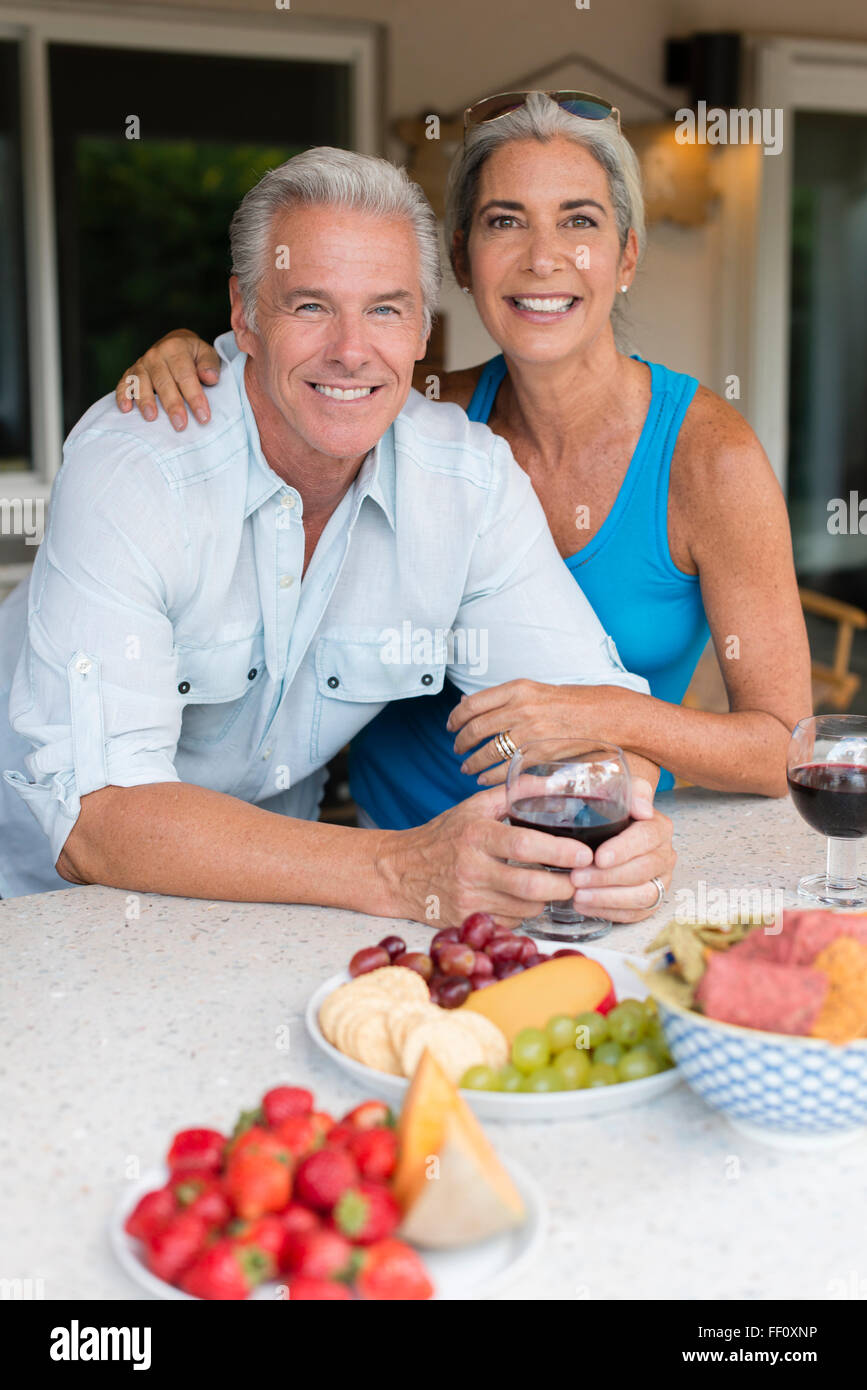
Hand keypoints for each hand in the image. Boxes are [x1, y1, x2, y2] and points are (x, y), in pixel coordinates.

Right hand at [115, 330, 220, 430]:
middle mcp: (155, 355)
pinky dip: (122, 396)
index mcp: (175, 348)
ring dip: (145, 401)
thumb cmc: (194, 355)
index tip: (203, 417)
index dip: (195, 397)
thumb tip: (209, 377)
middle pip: (163, 382)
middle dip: (172, 405)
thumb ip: (209, 365)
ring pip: (141, 383)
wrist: (174, 343)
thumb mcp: (206, 354)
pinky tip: (125, 409)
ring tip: (151, 418)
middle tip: (180, 425)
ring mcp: (141, 364)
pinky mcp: (130, 373)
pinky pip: (123, 384)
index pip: (186, 375)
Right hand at [376, 787, 594, 929]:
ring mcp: (468, 898)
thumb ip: (514, 792)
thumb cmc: (444, 835)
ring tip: (551, 885)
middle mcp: (471, 869)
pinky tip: (520, 898)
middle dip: (564, 885)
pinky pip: (511, 921)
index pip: (525, 844)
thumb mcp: (474, 807)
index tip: (584, 853)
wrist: (399, 871)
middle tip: (579, 877)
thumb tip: (554, 782)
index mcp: (476, 834)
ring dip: (546, 899)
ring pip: (526, 908)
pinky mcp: (466, 920)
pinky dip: (524, 912)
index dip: (559, 851)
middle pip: (531, 886)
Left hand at [448, 679, 621, 784]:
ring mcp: (530, 731)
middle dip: (461, 743)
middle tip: (457, 750)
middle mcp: (521, 708)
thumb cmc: (570, 702)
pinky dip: (490, 775)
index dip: (456, 717)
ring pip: (488, 750)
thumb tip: (470, 705)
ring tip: (467, 768)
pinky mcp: (539, 753)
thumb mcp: (534, 690)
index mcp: (517, 689)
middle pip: (476, 729)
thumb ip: (503, 699)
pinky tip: (484, 779)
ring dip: (472, 762)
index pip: (472, 704)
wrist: (604, 714)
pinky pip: (505, 767)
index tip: (450, 726)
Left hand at [567, 778, 675, 922]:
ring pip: (642, 896)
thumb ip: (631, 791)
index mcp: (659, 827)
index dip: (624, 849)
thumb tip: (642, 808)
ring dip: (608, 898)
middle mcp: (664, 855)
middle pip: (643, 870)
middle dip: (607, 877)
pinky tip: (584, 905)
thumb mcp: (617, 791)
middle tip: (577, 878)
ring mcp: (660, 880)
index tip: (598, 857)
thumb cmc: (610, 809)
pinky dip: (608, 912)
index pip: (647, 838)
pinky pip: (635, 913)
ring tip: (578, 895)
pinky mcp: (651, 901)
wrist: (608, 825)